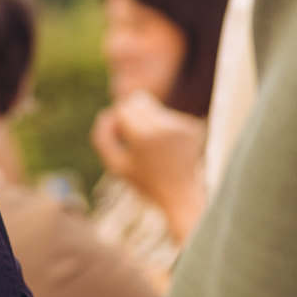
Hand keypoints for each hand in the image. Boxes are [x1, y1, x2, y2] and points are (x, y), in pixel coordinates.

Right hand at [91, 92, 208, 241]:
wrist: (181, 195)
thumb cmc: (145, 182)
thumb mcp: (116, 165)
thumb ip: (102, 138)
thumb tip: (107, 112)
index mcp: (145, 137)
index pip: (124, 108)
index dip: (117, 120)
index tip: (120, 137)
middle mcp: (166, 127)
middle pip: (139, 101)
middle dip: (133, 115)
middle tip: (134, 139)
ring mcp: (182, 125)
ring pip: (155, 108)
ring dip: (149, 122)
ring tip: (153, 148)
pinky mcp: (193, 126)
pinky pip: (170, 116)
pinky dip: (165, 128)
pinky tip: (168, 149)